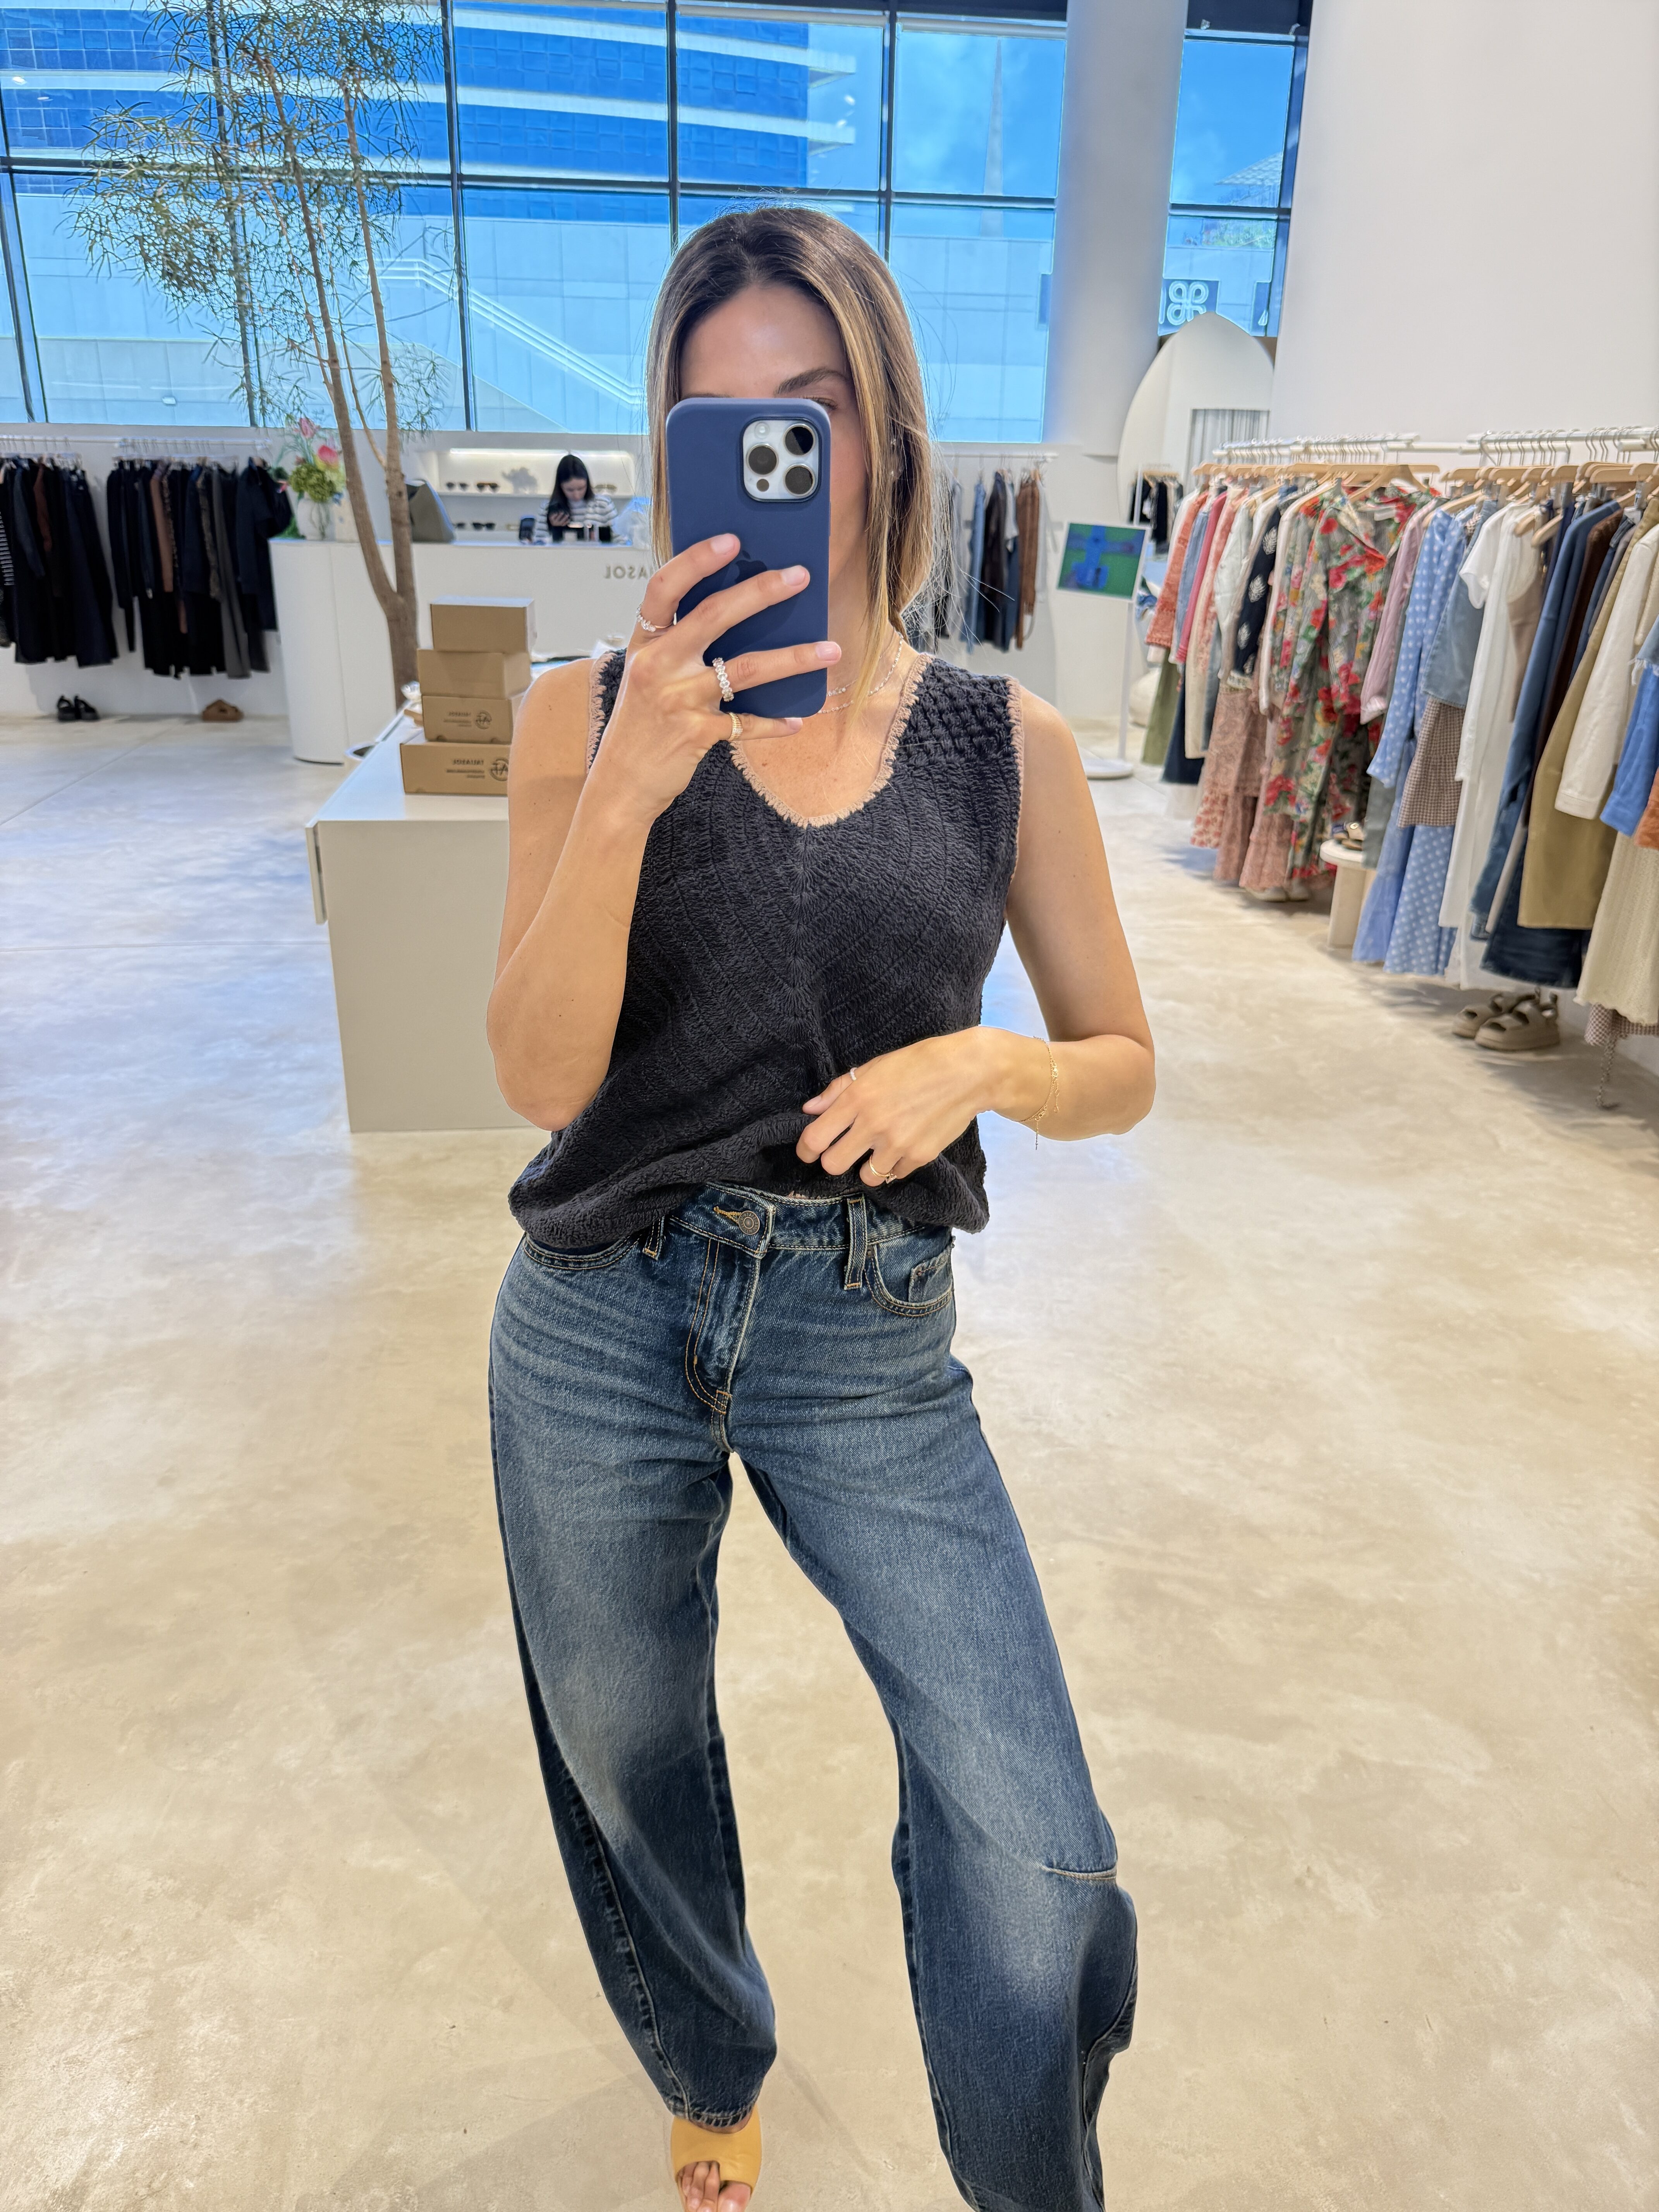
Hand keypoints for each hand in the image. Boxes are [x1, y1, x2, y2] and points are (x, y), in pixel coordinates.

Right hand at [584, 533, 839, 828]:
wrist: (620, 783)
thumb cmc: (639, 724)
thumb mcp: (648, 675)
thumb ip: (679, 645)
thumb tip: (737, 613)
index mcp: (645, 644)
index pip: (664, 588)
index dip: (696, 560)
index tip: (731, 540)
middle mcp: (658, 666)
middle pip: (714, 616)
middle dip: (761, 592)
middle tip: (799, 576)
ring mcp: (677, 700)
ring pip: (745, 669)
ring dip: (793, 658)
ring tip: (829, 650)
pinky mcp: (696, 734)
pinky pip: (746, 723)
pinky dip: (774, 723)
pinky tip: (796, 720)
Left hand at [798, 1031, 1006, 1185]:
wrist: (968, 1073)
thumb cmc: (919, 1063)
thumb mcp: (874, 1067)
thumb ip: (838, 1090)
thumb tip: (810, 1110)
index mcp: (857, 1098)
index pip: (815, 1138)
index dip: (806, 1150)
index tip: (808, 1152)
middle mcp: (873, 1124)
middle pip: (833, 1165)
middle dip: (834, 1161)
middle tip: (843, 1151)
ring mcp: (897, 1144)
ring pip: (866, 1176)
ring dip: (868, 1166)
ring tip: (879, 1149)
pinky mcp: (919, 1157)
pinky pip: (895, 1174)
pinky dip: (895, 1165)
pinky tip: (903, 1146)